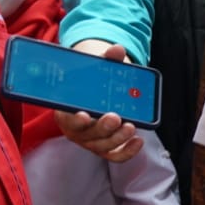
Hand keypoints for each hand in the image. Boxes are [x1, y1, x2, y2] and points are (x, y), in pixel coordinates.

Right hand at [53, 41, 143, 161]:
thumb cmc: (91, 84)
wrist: (95, 95)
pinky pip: (114, 155)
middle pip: (87, 134)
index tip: (84, 114)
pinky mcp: (105, 148)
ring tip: (131, 126)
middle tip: (115, 117)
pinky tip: (138, 141)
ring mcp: (91, 141)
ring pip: (103, 146)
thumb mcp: (96, 70)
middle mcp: (76, 130)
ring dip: (117, 138)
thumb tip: (117, 49)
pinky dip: (127, 151)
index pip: (66, 118)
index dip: (75, 119)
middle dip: (102, 127)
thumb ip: (107, 60)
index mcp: (66, 111)